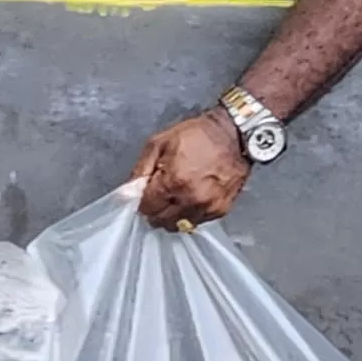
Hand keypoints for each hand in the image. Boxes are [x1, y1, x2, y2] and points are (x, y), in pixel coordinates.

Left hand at [132, 108, 251, 230]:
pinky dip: (190, 214)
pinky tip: (192, 197)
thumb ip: (140, 171)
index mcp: (173, 182)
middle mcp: (191, 199)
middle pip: (161, 221)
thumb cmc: (197, 135)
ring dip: (172, 215)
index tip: (146, 194)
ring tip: (177, 196)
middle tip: (159, 196)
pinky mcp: (220, 210)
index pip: (147, 209)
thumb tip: (127, 193)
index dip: (142, 201)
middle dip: (156, 210)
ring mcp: (207, 207)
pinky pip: (197, 222)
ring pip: (179, 226)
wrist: (234, 134)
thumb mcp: (159, 143)